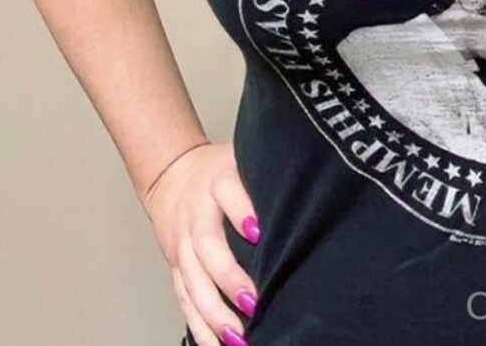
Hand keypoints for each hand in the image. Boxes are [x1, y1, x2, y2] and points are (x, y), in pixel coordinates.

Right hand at [140, 141, 260, 345]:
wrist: (172, 175)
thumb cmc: (222, 171)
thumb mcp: (244, 158)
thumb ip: (266, 173)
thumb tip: (313, 184)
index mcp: (218, 181)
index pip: (228, 192)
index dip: (241, 211)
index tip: (259, 232)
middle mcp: (197, 215)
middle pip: (207, 246)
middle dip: (229, 277)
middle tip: (253, 302)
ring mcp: (182, 244)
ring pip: (192, 281)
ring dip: (214, 313)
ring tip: (238, 338)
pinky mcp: (175, 267)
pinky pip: (184, 300)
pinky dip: (199, 327)